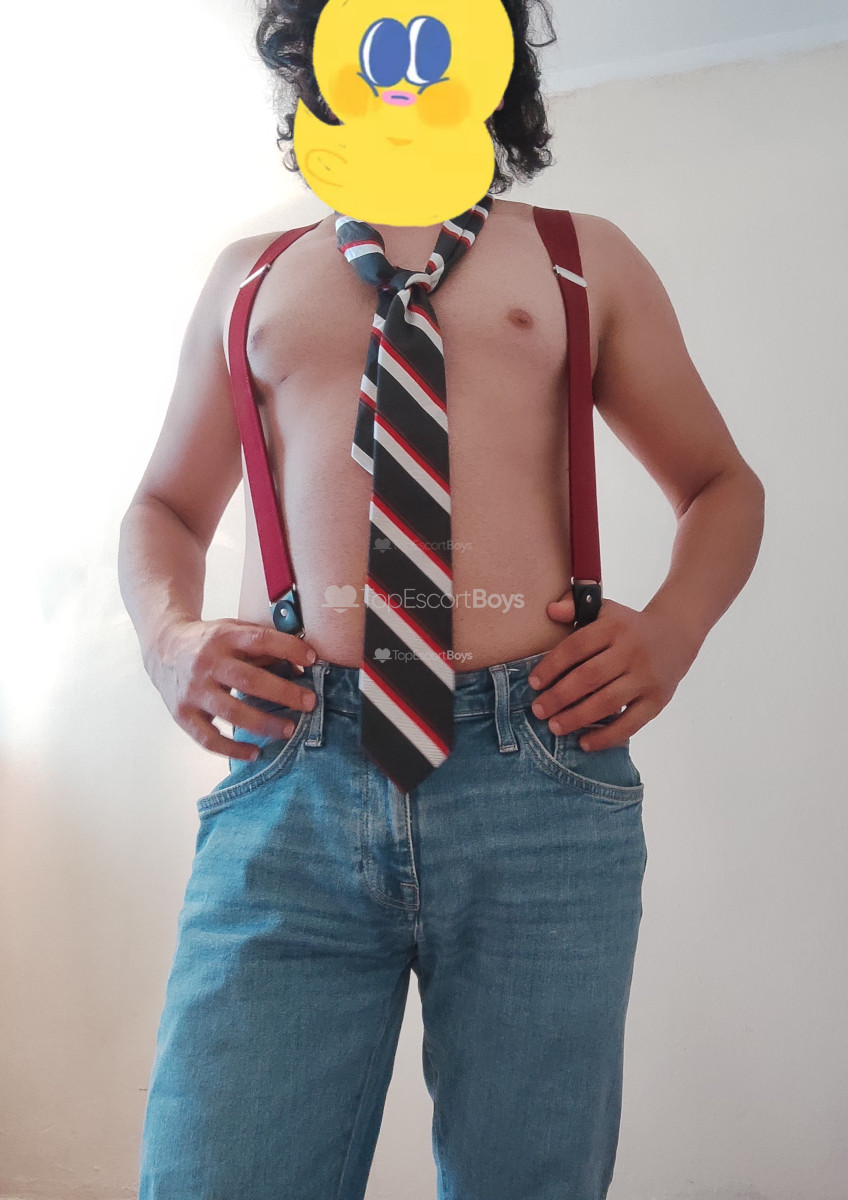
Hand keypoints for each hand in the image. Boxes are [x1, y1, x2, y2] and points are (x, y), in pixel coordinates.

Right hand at [151, 618, 318, 760]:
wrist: (163, 647)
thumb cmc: (210, 641)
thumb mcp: (234, 630)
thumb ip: (264, 646)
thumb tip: (301, 667)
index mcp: (223, 637)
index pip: (260, 640)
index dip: (289, 648)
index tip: (313, 660)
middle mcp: (206, 663)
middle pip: (249, 681)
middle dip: (284, 693)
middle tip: (310, 703)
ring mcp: (193, 691)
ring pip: (232, 713)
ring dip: (264, 724)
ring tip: (289, 730)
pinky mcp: (182, 714)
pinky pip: (208, 738)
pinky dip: (232, 750)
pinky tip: (254, 753)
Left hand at [527, 590, 698, 749]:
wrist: (677, 634)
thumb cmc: (627, 626)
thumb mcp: (605, 609)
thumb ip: (575, 606)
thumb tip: (551, 611)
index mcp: (614, 627)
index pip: (577, 646)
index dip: (552, 665)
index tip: (534, 683)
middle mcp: (631, 651)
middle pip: (589, 677)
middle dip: (559, 696)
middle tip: (538, 710)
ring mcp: (646, 678)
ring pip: (608, 702)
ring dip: (577, 718)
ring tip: (555, 727)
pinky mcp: (658, 700)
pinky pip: (631, 723)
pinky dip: (607, 736)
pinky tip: (584, 743)